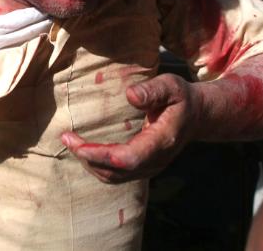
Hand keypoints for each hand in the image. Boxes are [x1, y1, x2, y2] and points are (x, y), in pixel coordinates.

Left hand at [60, 74, 197, 182]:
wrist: (197, 116)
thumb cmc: (181, 98)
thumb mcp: (171, 87)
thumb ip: (152, 91)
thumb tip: (130, 95)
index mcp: (162, 142)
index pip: (128, 158)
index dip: (101, 155)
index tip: (77, 144)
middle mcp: (155, 161)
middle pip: (116, 171)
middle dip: (87, 158)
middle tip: (66, 137)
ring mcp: (149, 168)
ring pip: (113, 177)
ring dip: (89, 163)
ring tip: (70, 142)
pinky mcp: (142, 168)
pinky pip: (115, 174)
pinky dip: (96, 164)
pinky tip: (84, 149)